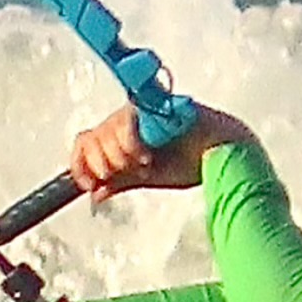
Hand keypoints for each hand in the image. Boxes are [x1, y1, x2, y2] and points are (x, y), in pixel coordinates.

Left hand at [70, 102, 238, 197]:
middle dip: (105, 165)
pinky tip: (149, 157)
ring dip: (122, 158)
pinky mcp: (148, 106)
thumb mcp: (147, 178)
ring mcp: (136, 110)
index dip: (79, 164)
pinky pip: (124, 127)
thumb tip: (95, 195)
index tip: (88, 184)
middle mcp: (125, 119)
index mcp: (121, 135)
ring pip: (104, 134)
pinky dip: (132, 148)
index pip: (84, 141)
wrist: (222, 152)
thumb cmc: (191, 162)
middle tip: (130, 172)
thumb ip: (121, 182)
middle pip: (90, 139)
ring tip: (147, 163)